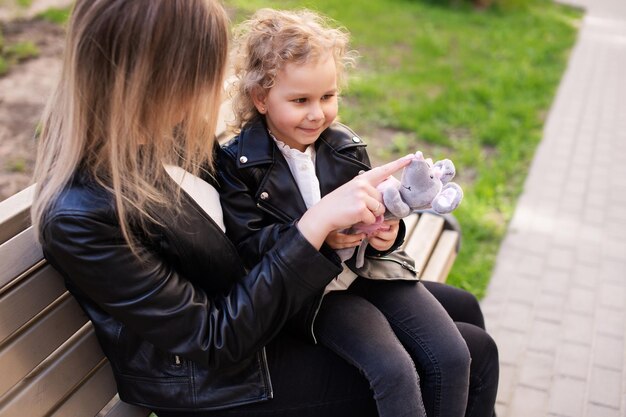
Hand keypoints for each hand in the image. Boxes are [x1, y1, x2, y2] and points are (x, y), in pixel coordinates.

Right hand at [298, 155, 412, 248]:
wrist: (322, 214)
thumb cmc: (338, 205)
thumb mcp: (352, 191)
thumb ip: (367, 192)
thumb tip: (382, 203)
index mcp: (361, 179)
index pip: (383, 170)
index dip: (399, 164)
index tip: (412, 157)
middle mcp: (362, 184)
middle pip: (382, 199)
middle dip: (375, 208)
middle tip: (358, 208)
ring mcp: (361, 195)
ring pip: (379, 210)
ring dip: (371, 216)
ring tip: (355, 213)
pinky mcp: (361, 208)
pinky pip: (373, 219)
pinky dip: (366, 223)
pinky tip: (354, 218)